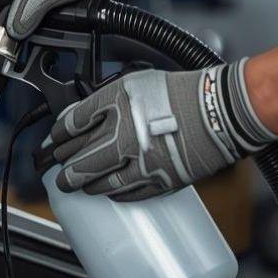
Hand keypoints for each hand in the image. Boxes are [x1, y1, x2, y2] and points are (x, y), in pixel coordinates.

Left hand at [49, 61, 277, 200]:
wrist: (223, 110)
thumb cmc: (183, 92)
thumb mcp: (136, 83)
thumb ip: (109, 99)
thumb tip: (85, 115)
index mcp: (116, 105)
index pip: (73, 123)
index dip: (59, 135)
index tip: (54, 141)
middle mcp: (124, 135)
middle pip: (80, 159)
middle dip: (64, 168)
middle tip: (57, 174)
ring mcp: (141, 161)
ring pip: (101, 180)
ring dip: (85, 185)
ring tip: (76, 186)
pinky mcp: (161, 179)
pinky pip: (130, 193)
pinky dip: (115, 194)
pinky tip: (107, 192)